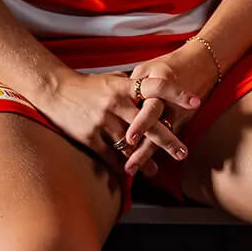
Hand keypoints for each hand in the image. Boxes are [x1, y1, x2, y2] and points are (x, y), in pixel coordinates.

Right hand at [43, 70, 190, 176]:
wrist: (55, 91)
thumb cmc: (88, 85)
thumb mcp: (113, 79)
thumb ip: (134, 86)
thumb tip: (156, 88)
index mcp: (125, 86)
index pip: (157, 87)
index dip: (177, 94)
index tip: (196, 102)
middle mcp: (116, 103)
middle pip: (149, 124)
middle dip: (168, 140)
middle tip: (183, 153)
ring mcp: (103, 121)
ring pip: (130, 145)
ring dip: (145, 159)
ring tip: (156, 170)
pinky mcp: (90, 137)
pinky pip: (110, 155)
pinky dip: (121, 164)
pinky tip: (131, 172)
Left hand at [120, 42, 219, 171]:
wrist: (203, 64)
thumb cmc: (169, 65)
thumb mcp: (147, 69)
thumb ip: (130, 86)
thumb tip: (113, 103)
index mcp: (160, 87)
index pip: (151, 109)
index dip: (140, 124)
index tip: (129, 138)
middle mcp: (171, 104)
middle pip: (157, 131)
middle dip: (143, 151)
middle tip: (129, 167)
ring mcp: (179, 115)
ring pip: (161, 140)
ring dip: (147, 156)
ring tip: (132, 171)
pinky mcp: (183, 122)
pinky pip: (165, 138)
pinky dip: (154, 150)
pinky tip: (141, 163)